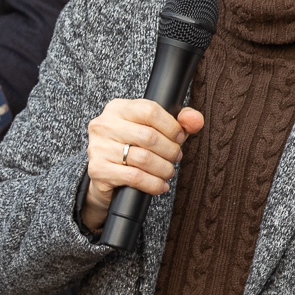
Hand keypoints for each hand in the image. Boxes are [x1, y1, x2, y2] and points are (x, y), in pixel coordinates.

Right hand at [80, 98, 203, 233]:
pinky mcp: (98, 170)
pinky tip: (159, 185)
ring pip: (143, 159)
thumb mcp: (156, 130)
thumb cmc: (133, 148)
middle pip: (149, 136)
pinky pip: (135, 177)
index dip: (171, 126)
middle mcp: (104, 125)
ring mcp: (98, 147)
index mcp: (117, 108)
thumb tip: (196, 119)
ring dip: (164, 169)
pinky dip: (153, 184)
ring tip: (168, 171)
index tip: (179, 137)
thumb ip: (180, 121)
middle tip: (175, 157)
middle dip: (170, 150)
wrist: (105, 176)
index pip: (149, 110)